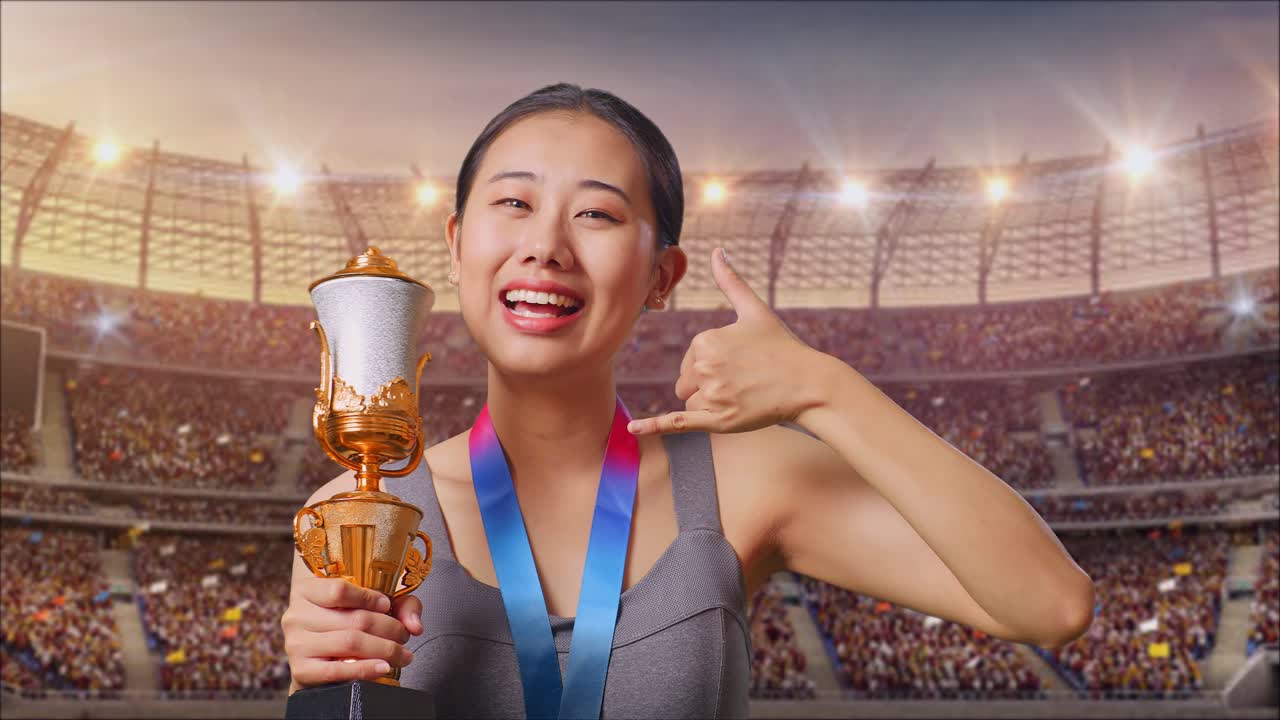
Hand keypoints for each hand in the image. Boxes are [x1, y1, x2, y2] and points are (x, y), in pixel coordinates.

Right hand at [282, 575, 421, 691]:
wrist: (316, 656)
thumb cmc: (342, 622)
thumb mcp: (368, 602)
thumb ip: (399, 604)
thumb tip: (414, 625)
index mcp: (307, 590)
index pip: (339, 590)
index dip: (369, 598)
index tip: (387, 605)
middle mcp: (296, 615)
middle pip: (353, 619)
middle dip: (389, 629)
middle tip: (404, 636)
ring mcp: (296, 644)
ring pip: (349, 642)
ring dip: (384, 649)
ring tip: (402, 653)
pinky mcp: (301, 670)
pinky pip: (336, 671)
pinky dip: (365, 669)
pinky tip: (383, 667)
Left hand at [627, 247, 835, 435]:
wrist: (807, 384)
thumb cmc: (781, 346)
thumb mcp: (754, 310)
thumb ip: (730, 282)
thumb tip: (717, 251)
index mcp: (706, 340)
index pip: (691, 359)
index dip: (712, 364)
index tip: (739, 363)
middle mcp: (705, 367)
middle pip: (686, 382)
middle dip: (708, 384)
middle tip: (742, 381)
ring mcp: (712, 395)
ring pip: (691, 402)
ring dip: (710, 404)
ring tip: (742, 396)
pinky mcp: (718, 421)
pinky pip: (677, 422)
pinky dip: (654, 425)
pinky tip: (633, 427)